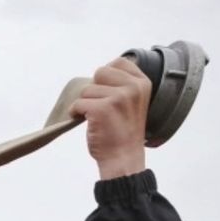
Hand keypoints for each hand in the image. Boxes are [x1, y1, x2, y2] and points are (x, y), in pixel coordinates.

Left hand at [69, 57, 149, 179]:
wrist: (123, 158)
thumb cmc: (124, 132)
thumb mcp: (133, 102)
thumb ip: (123, 85)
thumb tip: (100, 73)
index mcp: (143, 83)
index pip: (118, 62)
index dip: (106, 77)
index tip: (108, 94)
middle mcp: (133, 87)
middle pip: (100, 72)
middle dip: (95, 89)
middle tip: (102, 107)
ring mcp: (118, 97)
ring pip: (87, 90)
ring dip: (86, 104)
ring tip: (98, 119)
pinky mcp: (102, 108)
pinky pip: (78, 103)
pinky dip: (76, 113)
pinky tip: (89, 123)